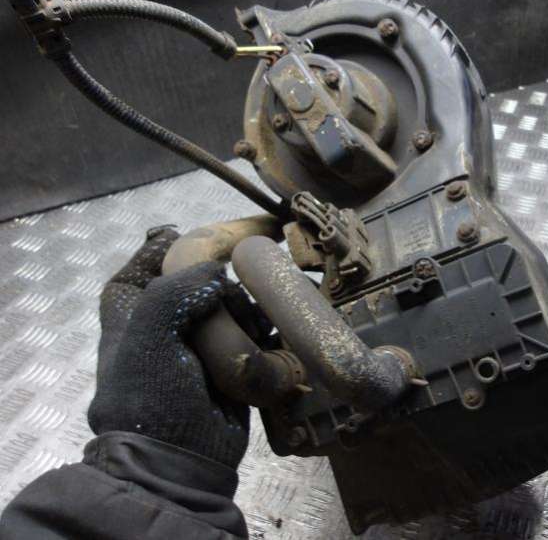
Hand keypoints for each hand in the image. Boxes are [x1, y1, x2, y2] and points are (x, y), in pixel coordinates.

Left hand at [88, 226, 249, 468]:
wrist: (182, 460)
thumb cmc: (152, 397)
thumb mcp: (147, 336)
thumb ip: (174, 291)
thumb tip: (217, 274)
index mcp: (130, 312)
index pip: (144, 264)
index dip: (165, 247)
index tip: (194, 237)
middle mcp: (165, 322)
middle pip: (197, 278)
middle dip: (219, 279)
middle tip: (237, 281)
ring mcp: (200, 342)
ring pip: (230, 302)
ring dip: (245, 307)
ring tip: (248, 327)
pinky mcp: (231, 360)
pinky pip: (251, 329)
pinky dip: (261, 327)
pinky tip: (266, 333)